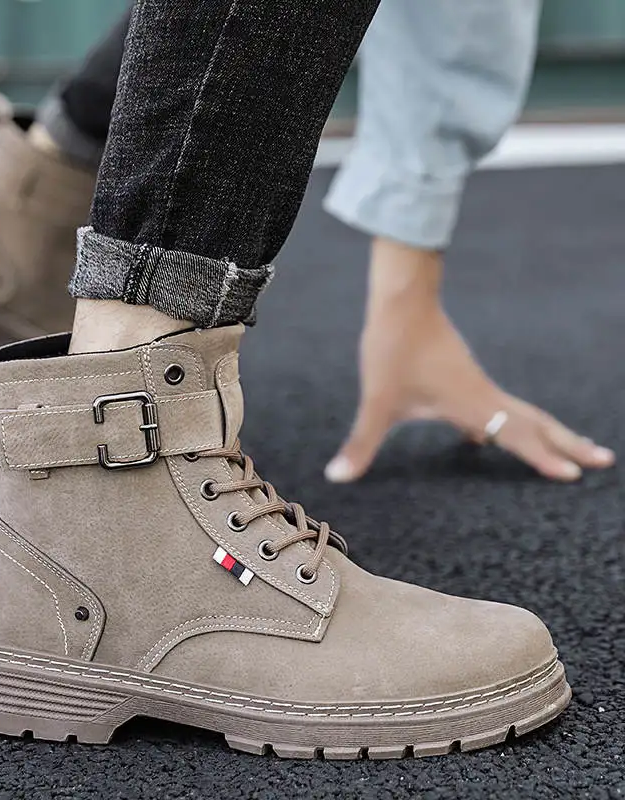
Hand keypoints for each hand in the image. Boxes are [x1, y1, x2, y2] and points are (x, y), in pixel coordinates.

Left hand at [325, 240, 614, 482]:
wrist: (403, 300)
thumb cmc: (392, 348)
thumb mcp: (376, 402)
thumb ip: (361, 443)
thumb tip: (336, 477)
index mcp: (471, 405)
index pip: (515, 436)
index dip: (542, 457)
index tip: (574, 475)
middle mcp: (483, 395)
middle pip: (535, 422)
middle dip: (569, 443)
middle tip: (603, 460)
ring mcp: (478, 383)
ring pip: (523, 410)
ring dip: (550, 430)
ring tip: (574, 446)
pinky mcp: (466, 374)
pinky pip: (502, 403)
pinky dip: (518, 421)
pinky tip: (497, 432)